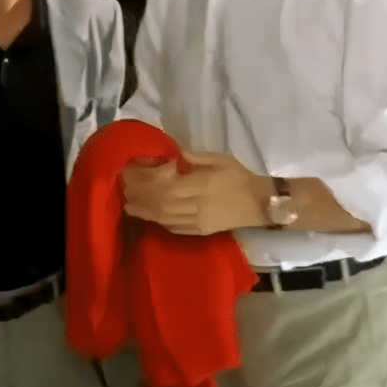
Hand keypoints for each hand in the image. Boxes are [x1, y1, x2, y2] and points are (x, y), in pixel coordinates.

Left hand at [121, 152, 269, 234]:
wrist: (261, 203)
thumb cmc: (241, 177)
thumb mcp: (220, 159)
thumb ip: (196, 157)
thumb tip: (175, 154)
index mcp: (203, 184)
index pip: (167, 185)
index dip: (147, 180)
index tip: (136, 172)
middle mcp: (198, 205)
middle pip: (161, 203)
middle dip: (140, 196)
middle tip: (125, 188)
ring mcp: (198, 221)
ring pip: (164, 218)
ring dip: (144, 211)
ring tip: (128, 204)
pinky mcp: (201, 232)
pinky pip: (174, 228)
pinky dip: (158, 221)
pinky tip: (148, 215)